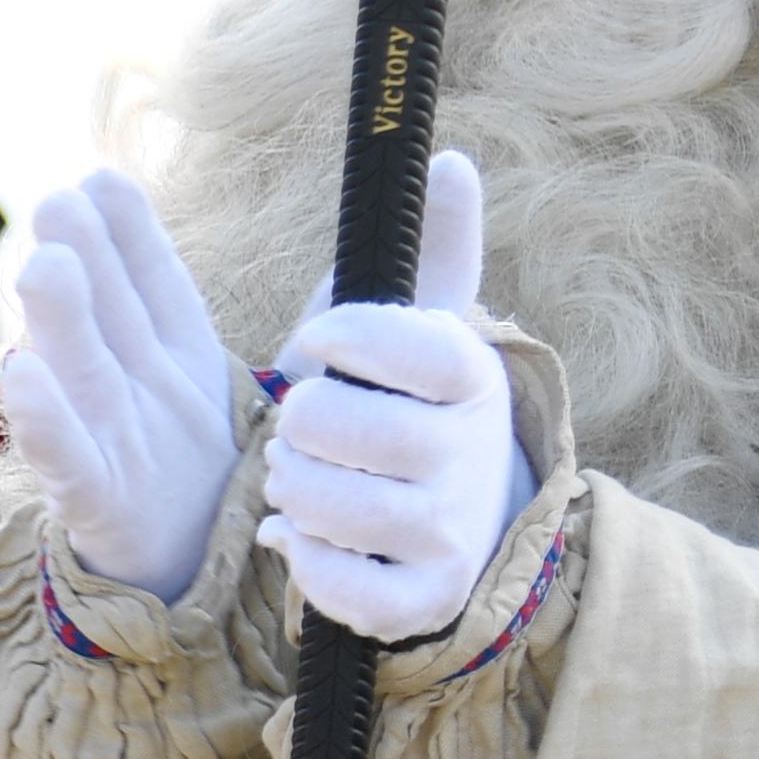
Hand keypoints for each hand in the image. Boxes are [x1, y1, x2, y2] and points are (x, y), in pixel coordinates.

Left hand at [0, 168, 236, 598]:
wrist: (191, 593)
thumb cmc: (189, 480)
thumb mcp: (197, 388)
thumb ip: (167, 303)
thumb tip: (189, 220)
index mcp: (192, 371)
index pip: (161, 290)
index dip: (134, 236)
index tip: (99, 180)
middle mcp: (166, 405)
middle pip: (121, 325)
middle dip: (95, 261)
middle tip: (60, 201)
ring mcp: (137, 457)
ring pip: (94, 381)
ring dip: (68, 323)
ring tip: (42, 261)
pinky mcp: (104, 513)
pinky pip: (71, 465)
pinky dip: (50, 423)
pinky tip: (21, 375)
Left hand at [262, 151, 530, 644]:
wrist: (465, 520)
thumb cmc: (410, 411)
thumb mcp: (422, 329)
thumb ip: (434, 251)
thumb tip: (452, 160)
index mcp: (468, 373)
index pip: (384, 338)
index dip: (333, 339)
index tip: (323, 347)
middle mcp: (469, 450)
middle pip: (329, 425)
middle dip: (294, 425)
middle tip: (304, 431)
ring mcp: (452, 528)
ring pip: (322, 504)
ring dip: (290, 491)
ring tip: (302, 481)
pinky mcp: (425, 597)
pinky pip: (342, 586)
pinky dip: (304, 563)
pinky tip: (299, 538)